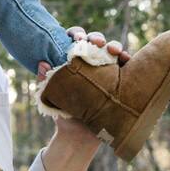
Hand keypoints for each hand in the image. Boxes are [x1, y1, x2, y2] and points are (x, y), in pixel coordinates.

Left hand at [39, 27, 129, 150]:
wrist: (78, 136)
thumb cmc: (63, 112)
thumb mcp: (52, 95)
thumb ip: (46, 79)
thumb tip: (42, 63)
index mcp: (74, 60)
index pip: (75, 40)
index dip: (76, 34)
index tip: (76, 38)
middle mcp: (91, 62)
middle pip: (95, 42)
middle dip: (96, 38)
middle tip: (95, 42)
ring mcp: (107, 70)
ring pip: (112, 51)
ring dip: (114, 46)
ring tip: (113, 50)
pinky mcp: (120, 80)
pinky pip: (126, 67)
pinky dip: (127, 59)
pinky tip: (126, 58)